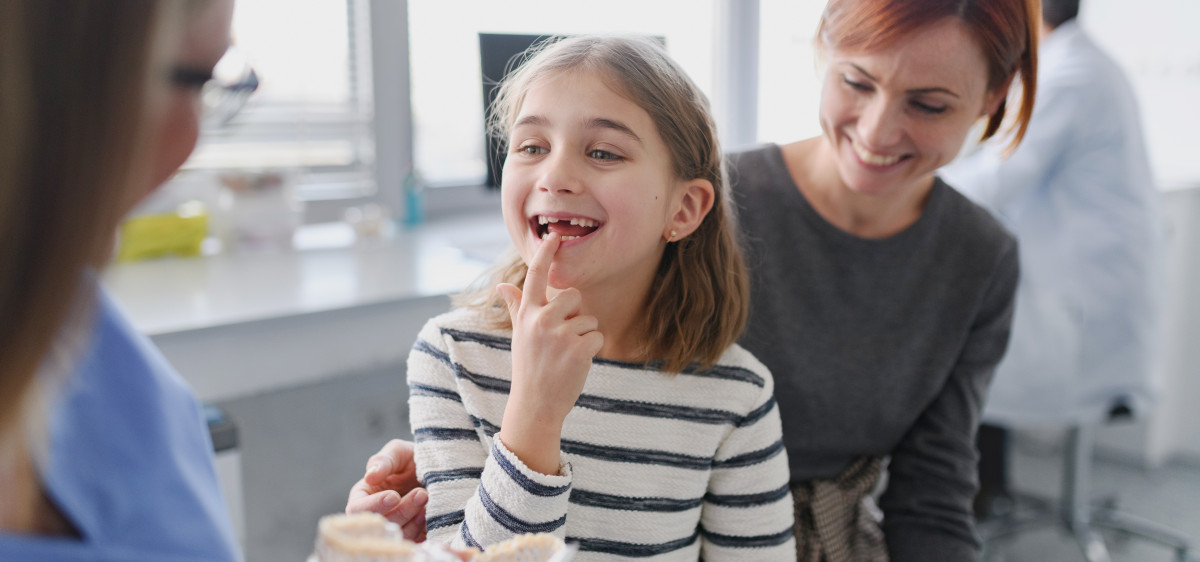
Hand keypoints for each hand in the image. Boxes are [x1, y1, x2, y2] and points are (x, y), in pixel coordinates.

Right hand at [345, 439, 426, 540]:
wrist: (439, 471)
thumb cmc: (413, 458)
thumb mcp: (399, 452)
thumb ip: (383, 461)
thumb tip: (369, 476)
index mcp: (363, 496)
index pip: (357, 509)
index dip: (374, 505)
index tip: (394, 496)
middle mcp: (376, 515)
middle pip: (380, 525)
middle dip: (401, 511)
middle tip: (422, 494)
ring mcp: (394, 527)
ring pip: (397, 536)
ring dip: (414, 522)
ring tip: (428, 501)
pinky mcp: (410, 536)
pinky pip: (412, 543)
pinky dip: (421, 531)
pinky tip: (430, 515)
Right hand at [496, 233, 602, 472]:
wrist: (535, 405)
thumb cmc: (529, 368)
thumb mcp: (519, 335)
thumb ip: (516, 307)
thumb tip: (501, 286)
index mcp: (527, 314)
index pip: (536, 276)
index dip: (546, 253)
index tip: (555, 235)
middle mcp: (541, 320)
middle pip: (574, 296)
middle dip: (576, 315)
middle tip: (562, 340)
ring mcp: (559, 334)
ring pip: (588, 319)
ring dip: (584, 337)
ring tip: (566, 356)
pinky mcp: (578, 348)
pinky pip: (597, 336)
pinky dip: (593, 350)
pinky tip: (577, 363)